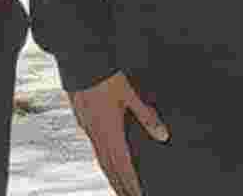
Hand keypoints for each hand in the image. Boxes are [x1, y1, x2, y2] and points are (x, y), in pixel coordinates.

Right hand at [69, 71, 167, 195]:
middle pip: (109, 168)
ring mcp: (87, 128)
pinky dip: (102, 160)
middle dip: (120, 186)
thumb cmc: (104, 76)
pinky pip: (94, 147)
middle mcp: (97, 134)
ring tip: (118, 187)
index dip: (131, 185)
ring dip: (110, 175)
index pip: (123, 167)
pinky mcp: (82, 120)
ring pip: (100, 159)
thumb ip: (146, 116)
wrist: (79, 60)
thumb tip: (163, 136)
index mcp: (110, 132)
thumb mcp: (130, 95)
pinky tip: (105, 158)